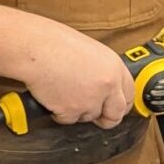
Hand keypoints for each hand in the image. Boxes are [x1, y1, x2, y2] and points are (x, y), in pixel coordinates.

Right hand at [18, 21, 134, 127]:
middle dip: (105, 119)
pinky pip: (68, 119)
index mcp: (114, 66)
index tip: (113, 108)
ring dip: (77, 111)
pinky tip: (52, 95)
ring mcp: (91, 100)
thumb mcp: (90, 52)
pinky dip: (59, 112)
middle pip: (115, 115)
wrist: (34, 48)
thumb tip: (102, 88)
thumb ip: (101, 71)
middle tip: (95, 116)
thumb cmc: (54, 43)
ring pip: (88, 117)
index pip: (129, 95)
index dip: (120, 104)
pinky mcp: (72, 110)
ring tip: (62, 90)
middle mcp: (107, 85)